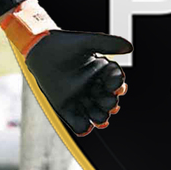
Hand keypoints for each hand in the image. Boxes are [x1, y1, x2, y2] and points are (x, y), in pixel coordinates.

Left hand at [0, 0, 130, 137]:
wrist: (40, 50)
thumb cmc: (64, 44)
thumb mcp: (87, 42)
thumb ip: (107, 43)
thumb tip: (130, 47)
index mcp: (102, 73)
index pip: (115, 83)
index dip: (118, 86)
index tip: (117, 87)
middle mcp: (94, 87)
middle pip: (108, 102)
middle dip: (110, 104)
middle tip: (110, 103)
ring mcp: (80, 98)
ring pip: (97, 114)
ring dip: (100, 118)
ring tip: (102, 119)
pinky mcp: (66, 107)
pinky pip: (78, 123)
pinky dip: (83, 128)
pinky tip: (86, 127)